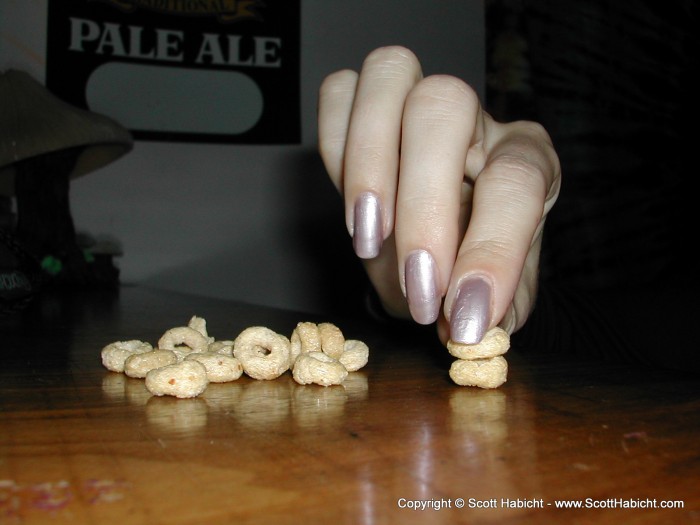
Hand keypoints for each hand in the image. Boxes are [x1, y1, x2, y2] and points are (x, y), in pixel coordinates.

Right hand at [318, 46, 560, 344]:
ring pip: (389, 73)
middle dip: (421, 206)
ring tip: (369, 242)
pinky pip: (340, 91)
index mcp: (526, 159)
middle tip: (417, 285)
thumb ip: (492, 311)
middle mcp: (475, 118)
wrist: (439, 247)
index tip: (464, 314)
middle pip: (444, 107)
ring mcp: (418, 101)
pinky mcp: (368, 107)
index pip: (516, 181)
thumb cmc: (469, 266)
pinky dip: (335, 144)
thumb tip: (471, 330)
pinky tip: (354, 207)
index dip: (491, 249)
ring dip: (367, 166)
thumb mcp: (496, 297)